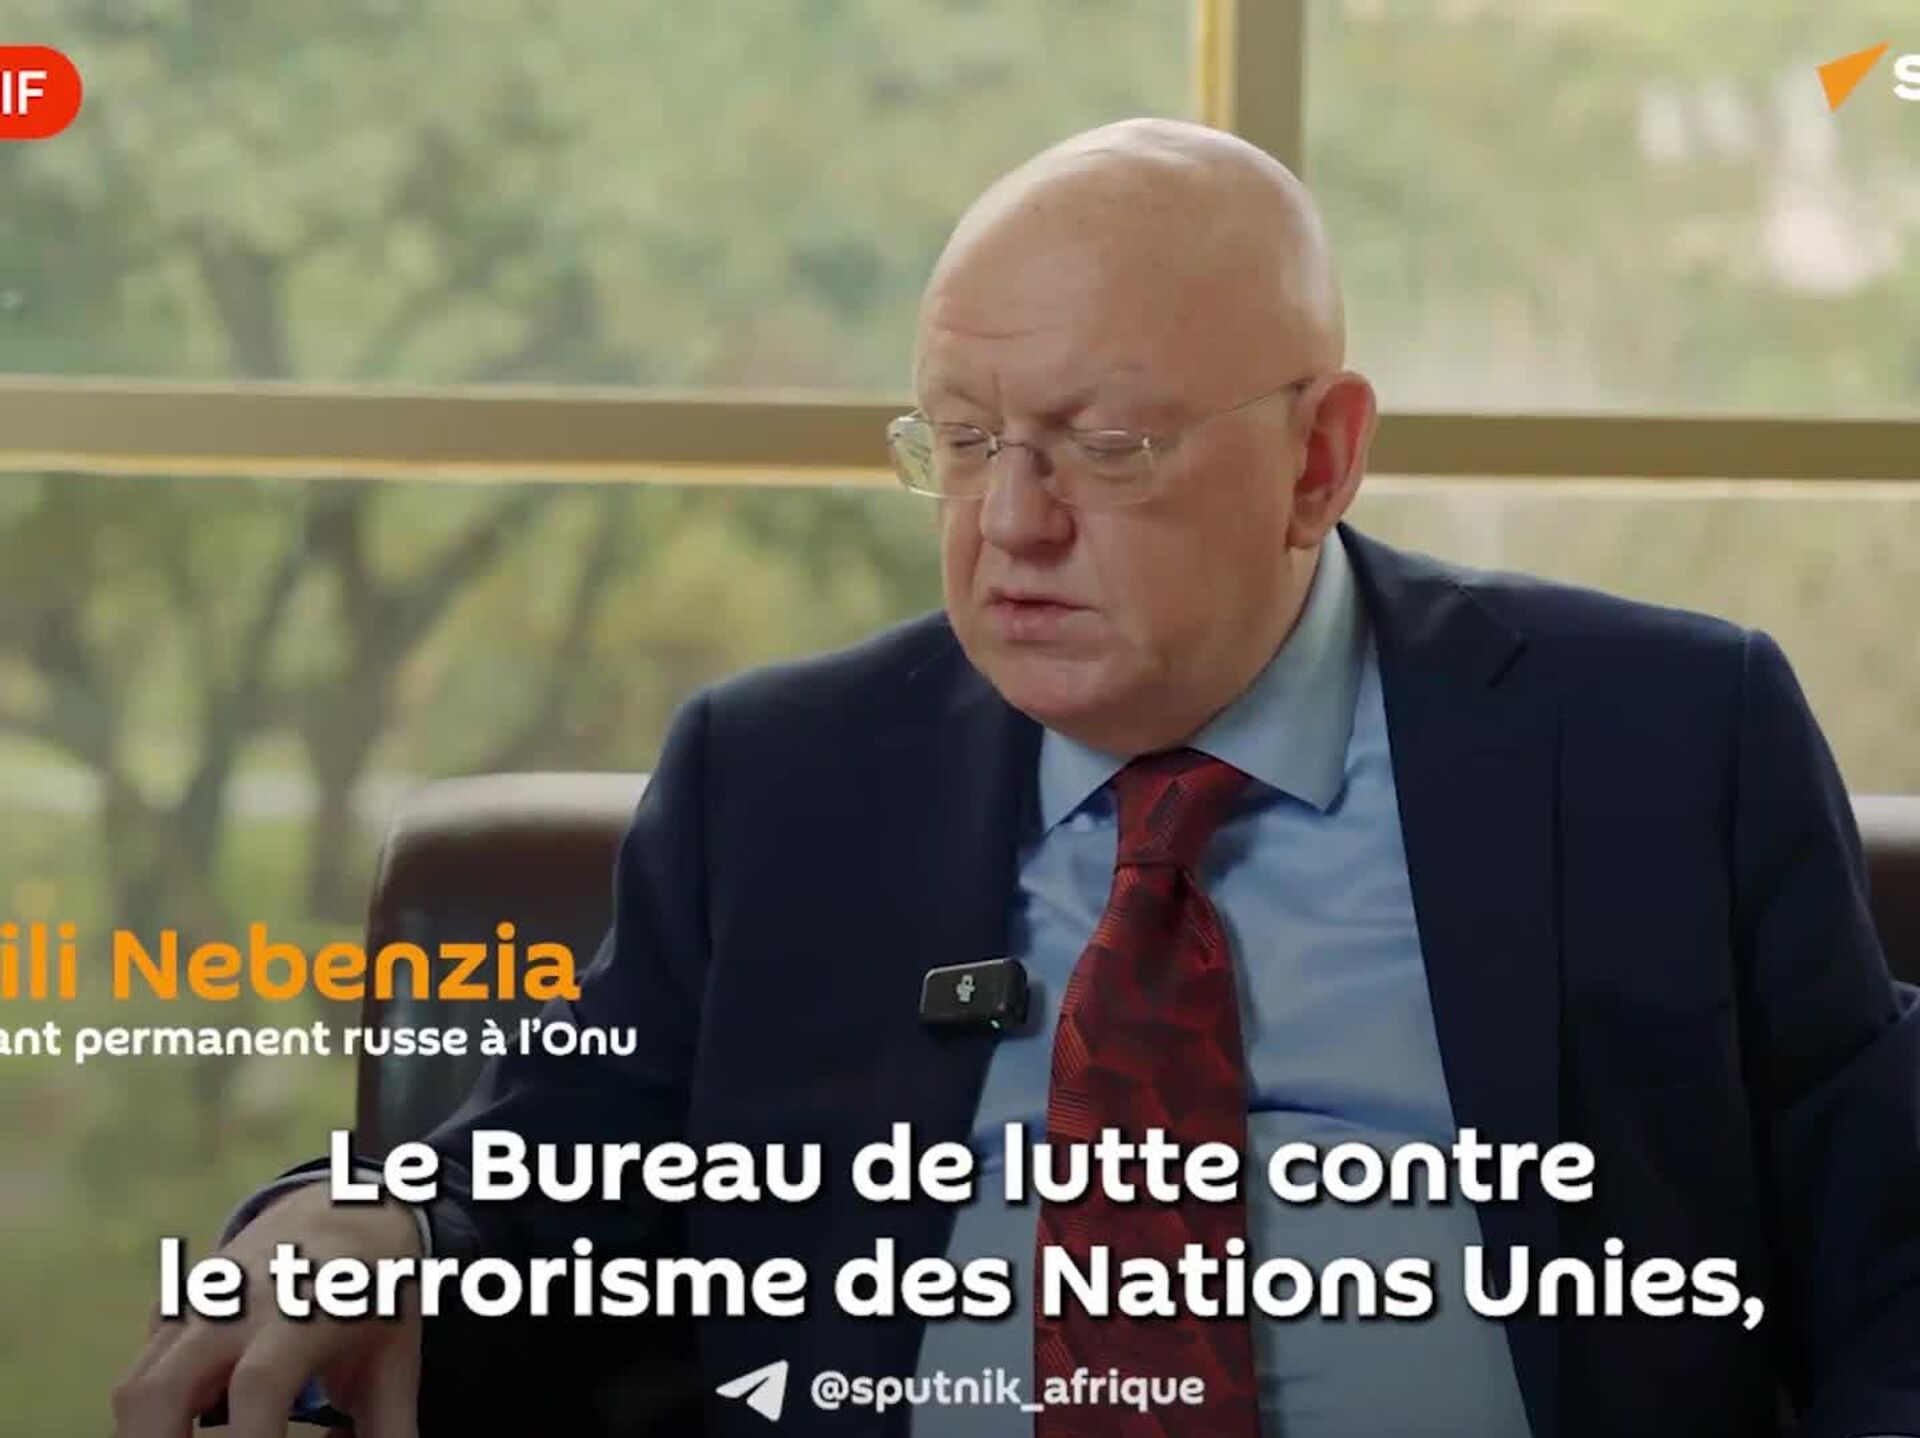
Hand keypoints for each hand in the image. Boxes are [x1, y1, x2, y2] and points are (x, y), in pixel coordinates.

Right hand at [113, 1183, 424, 1437]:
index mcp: (304, 1311)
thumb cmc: (375, 1299)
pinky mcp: (172, 1314)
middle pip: (161, 1389)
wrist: (345, 1216)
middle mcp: (238, 1305)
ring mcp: (196, 1307)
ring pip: (135, 1388)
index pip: (260, 1383)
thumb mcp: (394, 1360)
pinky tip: (189, 1436)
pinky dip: (148, 1424)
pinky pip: (137, 1377)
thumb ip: (389, 1430)